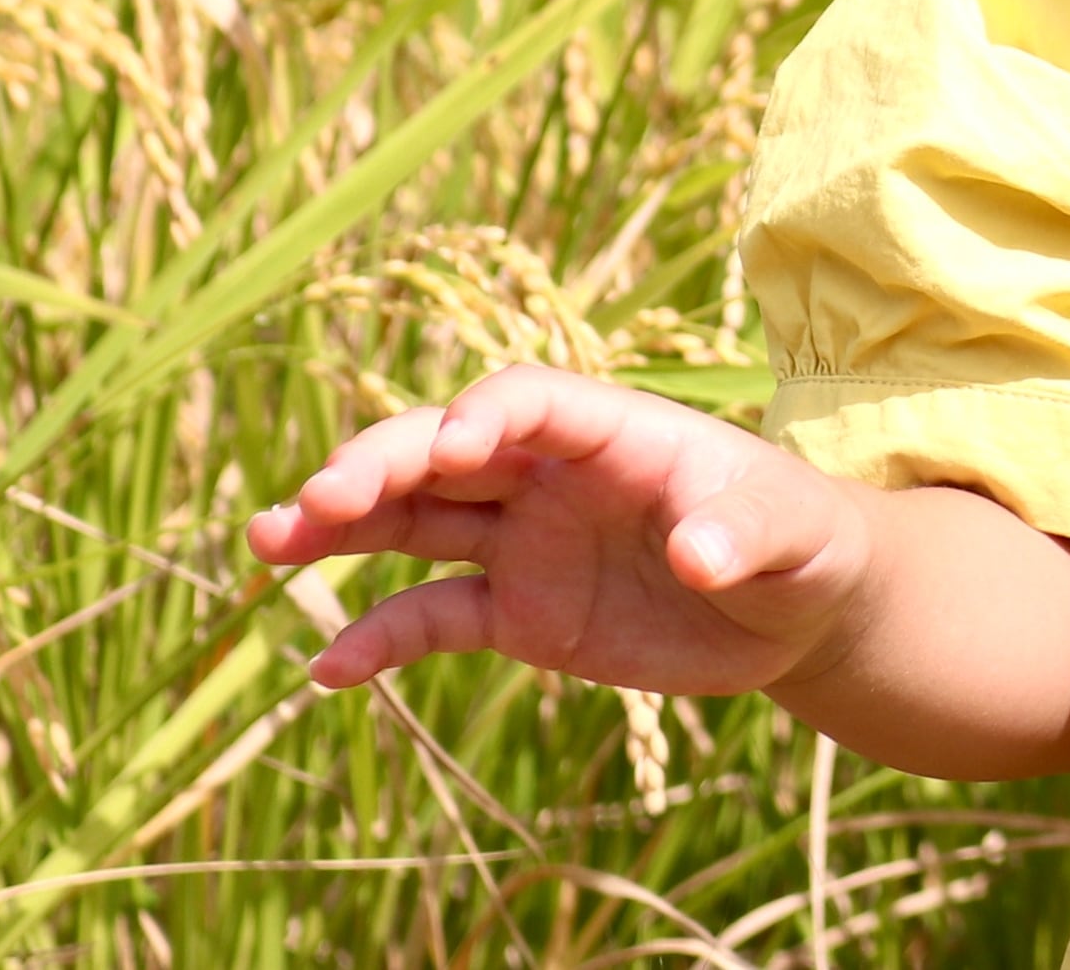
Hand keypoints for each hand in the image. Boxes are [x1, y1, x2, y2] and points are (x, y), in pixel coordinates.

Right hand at [248, 363, 876, 698]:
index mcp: (614, 432)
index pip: (532, 400)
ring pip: (415, 519)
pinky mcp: (517, 610)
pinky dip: (378, 637)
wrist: (800, 608)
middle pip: (445, 452)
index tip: (452, 444)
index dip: (487, 413)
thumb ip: (747, 533)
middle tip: (314, 501)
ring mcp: (525, 539)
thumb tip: (698, 554)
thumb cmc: (804, 543)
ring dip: (341, 527)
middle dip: (379, 466)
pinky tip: (327, 669)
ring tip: (265, 541)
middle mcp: (551, 475)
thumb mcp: (795, 534)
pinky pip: (432, 617)